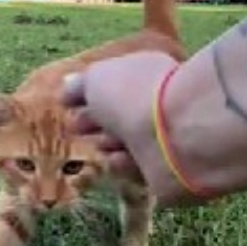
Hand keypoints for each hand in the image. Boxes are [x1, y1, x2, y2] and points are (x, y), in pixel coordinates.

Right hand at [62, 51, 189, 203]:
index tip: (67, 105)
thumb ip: (79, 84)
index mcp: (146, 75)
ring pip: (122, 144)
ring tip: (106, 144)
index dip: (87, 96)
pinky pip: (134, 169)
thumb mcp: (95, 79)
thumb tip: (67, 86)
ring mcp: (163, 138)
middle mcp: (156, 105)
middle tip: (79, 128)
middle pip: (116, 117)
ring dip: (108, 145)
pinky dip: (124, 165)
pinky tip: (121, 159)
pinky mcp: (165, 170)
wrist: (178, 135)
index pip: (113, 87)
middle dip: (94, 123)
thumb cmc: (134, 97)